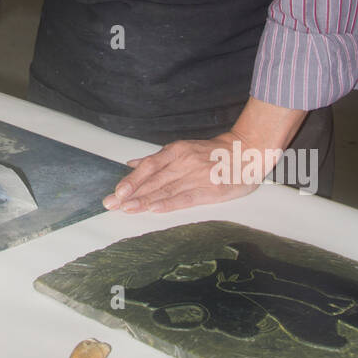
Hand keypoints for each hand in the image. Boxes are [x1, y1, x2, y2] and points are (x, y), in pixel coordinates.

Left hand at [102, 132, 263, 214]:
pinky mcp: (210, 191)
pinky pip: (186, 198)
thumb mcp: (183, 148)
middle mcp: (184, 163)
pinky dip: (169, 204)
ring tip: (126, 209)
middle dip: (130, 194)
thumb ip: (157, 158)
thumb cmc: (212, 153)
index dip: (131, 180)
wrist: (246, 151)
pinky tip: (154, 209)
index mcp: (177, 151)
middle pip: (153, 181)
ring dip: (144, 201)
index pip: (148, 167)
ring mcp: (197, 177)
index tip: (116, 192)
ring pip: (166, 191)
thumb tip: (131, 163)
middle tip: (111, 205)